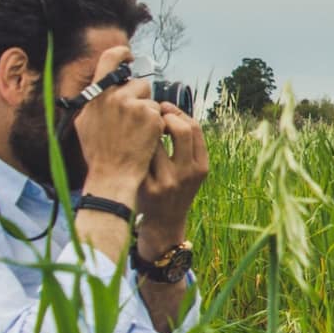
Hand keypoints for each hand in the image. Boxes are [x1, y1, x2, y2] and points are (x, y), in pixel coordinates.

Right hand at [72, 45, 162, 201]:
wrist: (113, 174)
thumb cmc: (98, 152)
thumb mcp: (85, 122)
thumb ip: (95, 100)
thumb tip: (102, 85)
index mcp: (97, 95)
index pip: (110, 58)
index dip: (122, 53)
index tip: (129, 56)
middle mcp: (116, 96)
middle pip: (139, 84)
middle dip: (141, 99)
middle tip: (133, 120)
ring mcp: (136, 106)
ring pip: (152, 100)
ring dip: (150, 113)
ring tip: (137, 133)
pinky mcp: (153, 117)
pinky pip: (160, 114)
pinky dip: (157, 125)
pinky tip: (145, 138)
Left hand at [136, 103, 208, 255]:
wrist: (164, 223)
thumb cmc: (175, 189)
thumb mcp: (191, 171)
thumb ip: (187, 146)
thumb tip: (171, 110)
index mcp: (201, 167)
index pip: (195, 129)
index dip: (179, 113)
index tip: (166, 109)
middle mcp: (187, 173)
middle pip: (182, 130)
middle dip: (167, 116)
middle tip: (154, 114)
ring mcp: (167, 181)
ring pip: (157, 141)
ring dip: (148, 131)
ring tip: (142, 129)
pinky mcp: (147, 187)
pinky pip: (141, 157)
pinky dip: (136, 147)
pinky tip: (132, 144)